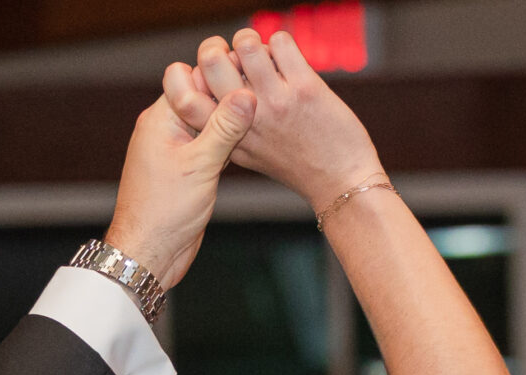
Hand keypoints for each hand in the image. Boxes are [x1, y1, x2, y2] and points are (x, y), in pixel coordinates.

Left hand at [100, 74, 257, 289]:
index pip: (192, 80)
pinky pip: (208, 144)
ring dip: (231, 123)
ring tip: (261, 121)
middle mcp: (164, 129)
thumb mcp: (200, 165)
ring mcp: (174, 149)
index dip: (221, 77)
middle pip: (202, 99)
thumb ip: (224, 129)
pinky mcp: (185, 168)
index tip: (249, 80)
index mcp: (160, 118)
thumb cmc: (163, 212)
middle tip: (261, 99)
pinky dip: (226, 143)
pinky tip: (247, 146)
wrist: (148, 252)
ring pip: (208, 123)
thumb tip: (246, 95)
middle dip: (229, 99)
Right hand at [163, 29, 383, 211]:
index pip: (185, 96)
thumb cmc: (298, 165)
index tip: (214, 80)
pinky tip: (289, 60)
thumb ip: (229, 124)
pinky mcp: (305, 89)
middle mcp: (247, 119)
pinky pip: (281, 43)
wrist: (340, 183)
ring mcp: (276, 102)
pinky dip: (282, 42)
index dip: (194, 75)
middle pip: (210, 61)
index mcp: (227, 137)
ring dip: (252, 40)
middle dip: (218, 46)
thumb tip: (221, 75)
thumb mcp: (251, 154)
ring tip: (264, 53)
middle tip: (235, 55)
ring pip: (246, 44)